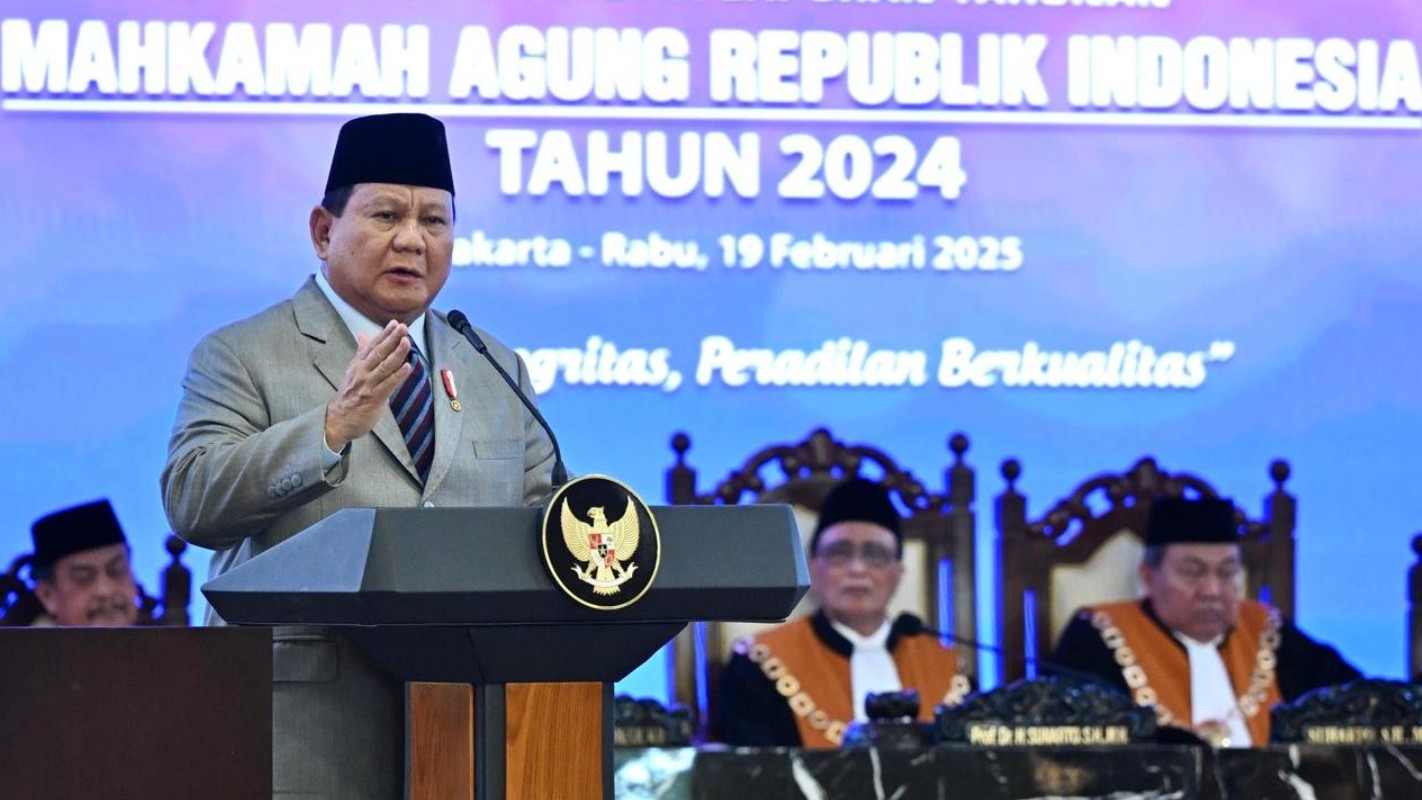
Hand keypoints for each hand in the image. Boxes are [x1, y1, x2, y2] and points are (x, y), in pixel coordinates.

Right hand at [324, 321, 411, 451]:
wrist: (337, 419)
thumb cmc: (348, 394)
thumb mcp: (352, 370)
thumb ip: (362, 352)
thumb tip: (362, 334)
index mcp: (358, 364)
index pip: (372, 345)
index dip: (384, 334)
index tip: (395, 323)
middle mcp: (362, 372)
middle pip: (379, 352)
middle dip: (392, 339)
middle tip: (403, 327)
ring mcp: (368, 385)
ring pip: (384, 366)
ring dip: (397, 353)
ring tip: (407, 342)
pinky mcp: (374, 398)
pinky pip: (388, 385)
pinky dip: (398, 375)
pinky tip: (408, 366)